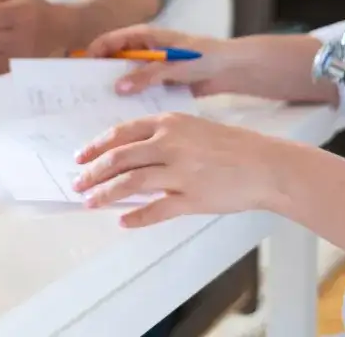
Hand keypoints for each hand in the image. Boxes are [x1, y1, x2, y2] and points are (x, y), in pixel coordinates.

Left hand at [72, 113, 280, 226]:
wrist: (266, 164)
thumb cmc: (232, 146)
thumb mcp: (194, 129)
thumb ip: (163, 138)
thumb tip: (130, 156)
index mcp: (169, 123)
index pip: (121, 133)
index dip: (96, 146)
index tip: (80, 157)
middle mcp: (170, 144)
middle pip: (119, 158)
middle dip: (93, 172)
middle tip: (77, 183)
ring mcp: (180, 172)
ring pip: (130, 183)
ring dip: (105, 194)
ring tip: (91, 202)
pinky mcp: (192, 198)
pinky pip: (156, 210)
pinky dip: (136, 216)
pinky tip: (123, 221)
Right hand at [82, 25, 227, 95]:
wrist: (232, 69)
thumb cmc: (205, 57)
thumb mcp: (174, 65)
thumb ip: (147, 75)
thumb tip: (117, 87)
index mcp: (146, 36)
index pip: (112, 40)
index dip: (94, 52)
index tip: (81, 69)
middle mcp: (145, 50)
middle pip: (115, 60)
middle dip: (101, 75)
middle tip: (84, 94)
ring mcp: (152, 67)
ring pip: (127, 78)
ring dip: (116, 90)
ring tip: (99, 109)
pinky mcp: (160, 83)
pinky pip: (141, 91)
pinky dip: (133, 100)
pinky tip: (124, 118)